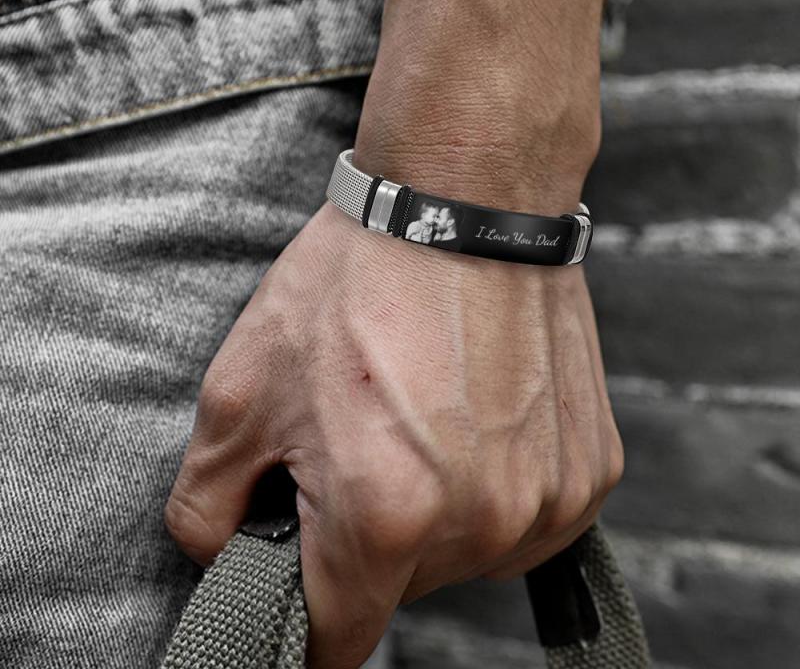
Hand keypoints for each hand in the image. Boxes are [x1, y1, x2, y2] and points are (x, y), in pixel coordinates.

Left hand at [164, 199, 623, 668]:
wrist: (465, 202)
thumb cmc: (357, 282)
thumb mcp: (241, 387)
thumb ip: (208, 504)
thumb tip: (224, 555)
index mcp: (384, 513)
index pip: (337, 637)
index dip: (307, 614)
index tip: (304, 577)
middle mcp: (481, 522)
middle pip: (402, 590)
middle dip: (368, 540)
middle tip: (361, 446)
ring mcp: (547, 498)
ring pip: (469, 557)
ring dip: (438, 514)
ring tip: (422, 420)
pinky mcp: (590, 469)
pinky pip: (527, 519)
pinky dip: (494, 488)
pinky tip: (477, 419)